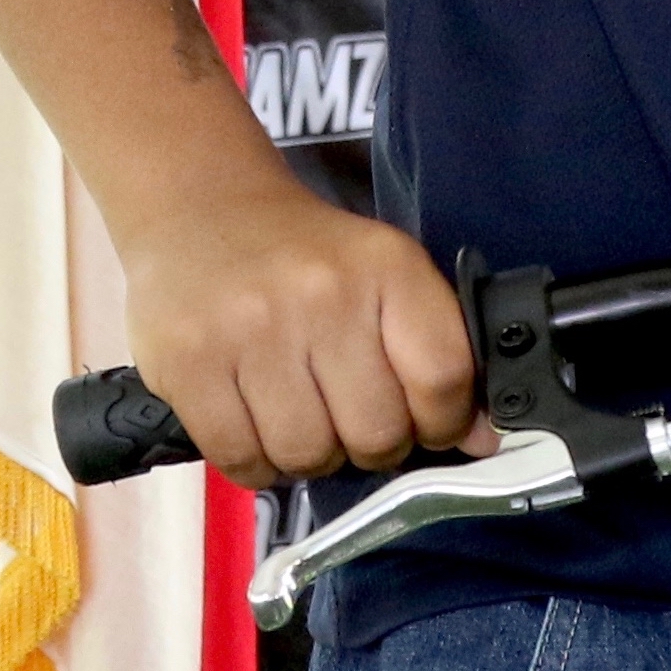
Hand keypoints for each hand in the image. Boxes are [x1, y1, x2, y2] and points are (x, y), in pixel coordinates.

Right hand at [121, 176, 492, 491]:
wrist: (200, 207)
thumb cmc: (302, 255)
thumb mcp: (381, 272)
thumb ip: (433, 350)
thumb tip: (480, 440)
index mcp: (387, 265)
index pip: (443, 377)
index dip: (443, 422)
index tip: (429, 425)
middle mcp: (323, 293)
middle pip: (376, 432)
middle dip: (370, 446)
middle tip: (350, 421)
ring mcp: (252, 329)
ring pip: (307, 455)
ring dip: (309, 456)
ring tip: (299, 417)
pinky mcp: (189, 362)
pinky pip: (241, 461)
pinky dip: (255, 463)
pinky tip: (255, 426)